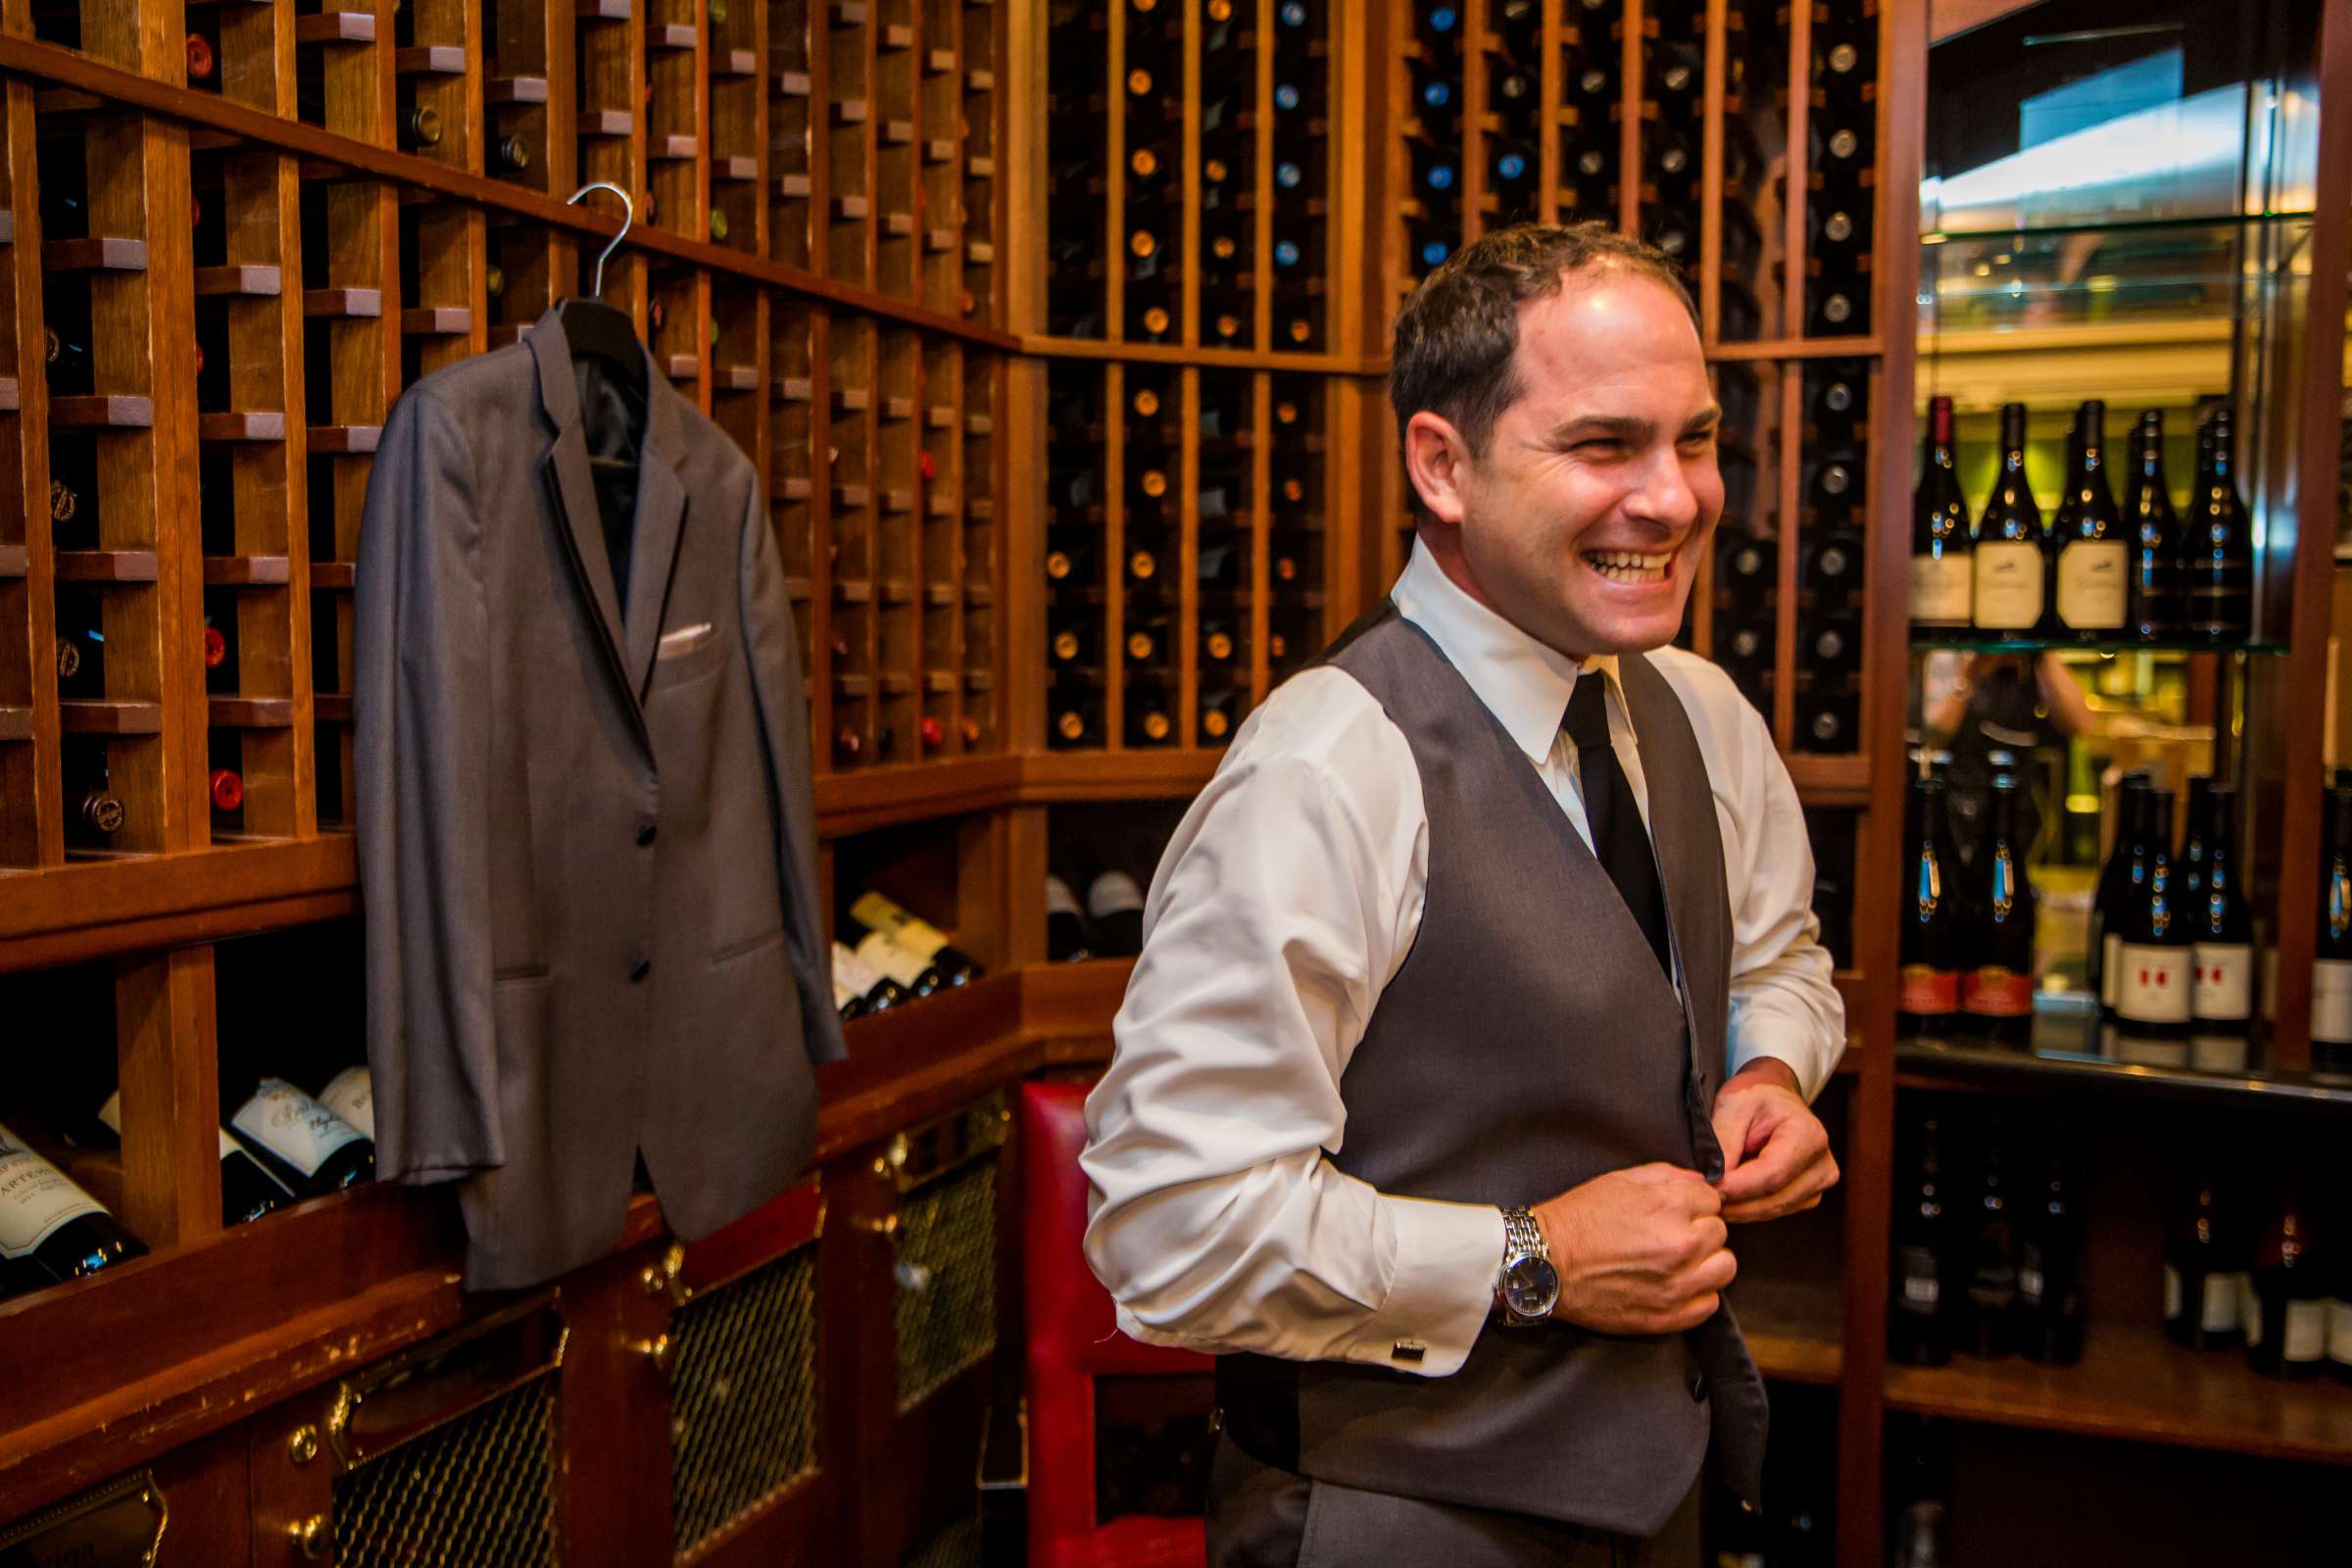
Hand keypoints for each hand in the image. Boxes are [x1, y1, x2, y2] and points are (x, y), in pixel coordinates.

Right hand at [1530, 1164, 1732, 1334]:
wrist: (1545, 1263)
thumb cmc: (1577, 1218)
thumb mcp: (1619, 1181)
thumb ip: (1666, 1176)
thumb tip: (1699, 1181)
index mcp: (1671, 1207)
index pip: (1712, 1200)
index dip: (1693, 1203)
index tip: (1676, 1211)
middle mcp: (1682, 1246)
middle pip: (1719, 1232)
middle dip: (1699, 1229)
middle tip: (1671, 1234)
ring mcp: (1677, 1284)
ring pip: (1724, 1268)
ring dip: (1707, 1261)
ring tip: (1680, 1260)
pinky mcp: (1668, 1315)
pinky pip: (1710, 1304)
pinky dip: (1698, 1294)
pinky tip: (1676, 1284)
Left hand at [1710, 1058, 1837, 1222]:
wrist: (1774, 1097)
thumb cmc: (1755, 1097)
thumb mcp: (1733, 1107)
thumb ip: (1723, 1143)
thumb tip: (1713, 1179)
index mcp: (1809, 1136)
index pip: (1771, 1174)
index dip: (1737, 1187)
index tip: (1706, 1187)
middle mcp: (1822, 1166)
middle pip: (1774, 1198)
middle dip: (1734, 1203)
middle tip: (1701, 1198)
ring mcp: (1818, 1185)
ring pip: (1773, 1210)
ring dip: (1739, 1209)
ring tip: (1710, 1198)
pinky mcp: (1808, 1197)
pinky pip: (1775, 1211)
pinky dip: (1748, 1209)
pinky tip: (1728, 1199)